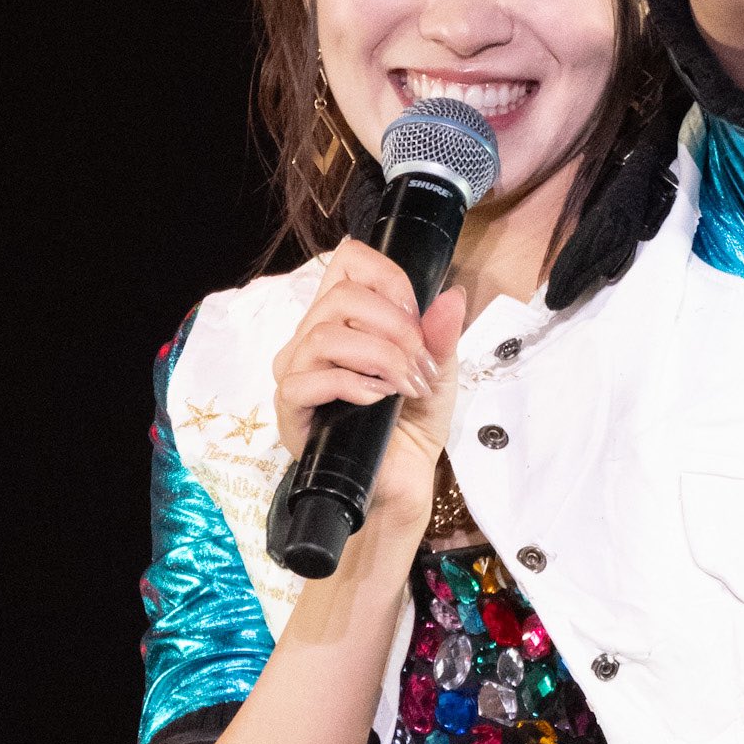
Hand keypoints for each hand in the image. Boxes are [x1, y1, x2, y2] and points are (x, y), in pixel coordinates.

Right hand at [271, 239, 465, 534]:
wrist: (401, 481)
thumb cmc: (412, 424)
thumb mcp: (438, 372)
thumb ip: (442, 335)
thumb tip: (452, 295)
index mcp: (344, 318)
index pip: (347, 261)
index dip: (386, 277)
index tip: (417, 314)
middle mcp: (312, 338)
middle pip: (340, 296)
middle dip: (395, 328)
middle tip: (421, 363)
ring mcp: (297, 373)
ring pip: (324, 336)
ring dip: (381, 358)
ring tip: (407, 385)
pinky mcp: (291, 411)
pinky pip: (307, 381)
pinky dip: (352, 384)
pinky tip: (378, 399)